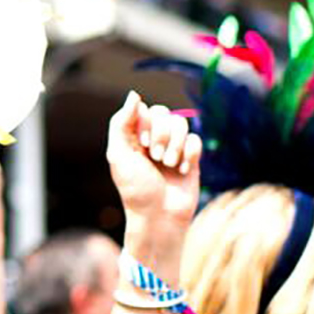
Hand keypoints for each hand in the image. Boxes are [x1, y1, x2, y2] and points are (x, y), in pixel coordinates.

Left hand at [107, 91, 200, 235]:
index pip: (145, 110)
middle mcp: (154, 140)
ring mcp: (174, 149)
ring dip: (175, 145)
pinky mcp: (191, 159)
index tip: (141, 145)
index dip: (146, 123)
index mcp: (134, 138)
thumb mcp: (118, 154)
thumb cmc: (135, 190)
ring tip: (168, 165)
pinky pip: (196, 140)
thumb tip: (134, 95)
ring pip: (182, 123)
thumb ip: (121, 122)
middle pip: (165, 113)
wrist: (159, 218)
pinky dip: (189, 155)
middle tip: (155, 157)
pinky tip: (183, 171)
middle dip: (161, 135)